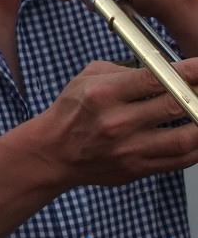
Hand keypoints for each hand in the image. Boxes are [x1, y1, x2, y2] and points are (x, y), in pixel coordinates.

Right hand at [33, 59, 197, 187]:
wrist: (54, 152)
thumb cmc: (71, 111)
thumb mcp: (86, 78)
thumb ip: (122, 70)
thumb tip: (159, 69)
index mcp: (104, 94)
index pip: (155, 78)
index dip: (187, 71)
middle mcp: (118, 121)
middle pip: (175, 105)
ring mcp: (129, 148)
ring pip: (185, 137)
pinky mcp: (138, 168)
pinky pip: (180, 160)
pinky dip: (196, 147)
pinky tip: (197, 134)